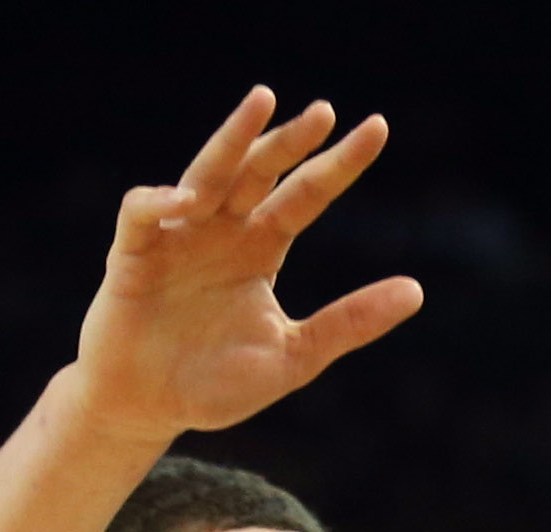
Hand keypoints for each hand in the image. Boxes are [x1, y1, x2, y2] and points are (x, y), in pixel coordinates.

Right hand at [73, 87, 424, 446]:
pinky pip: (143, 212)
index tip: (377, 128)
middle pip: (261, 171)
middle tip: (325, 112)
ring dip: (233, 138)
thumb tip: (417, 290)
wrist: (149, 409)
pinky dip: (161, 201)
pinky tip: (189, 200)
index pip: (307, 195)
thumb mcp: (296, 354)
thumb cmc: (216, 382)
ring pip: (206, 172)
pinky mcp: (132, 254)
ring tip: (262, 102)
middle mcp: (222, 230)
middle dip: (290, 141)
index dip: (338, 164)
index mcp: (261, 248)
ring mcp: (177, 236)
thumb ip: (350, 322)